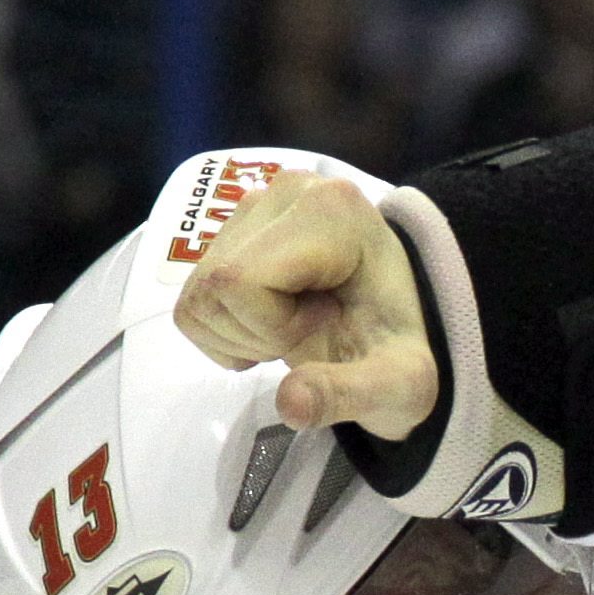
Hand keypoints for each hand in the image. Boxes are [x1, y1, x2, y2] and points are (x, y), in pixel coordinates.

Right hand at [174, 171, 440, 441]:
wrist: (401, 326)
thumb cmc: (401, 351)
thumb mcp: (397, 386)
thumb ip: (348, 394)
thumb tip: (291, 405)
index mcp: (330, 210)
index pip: (241, 282)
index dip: (273, 326)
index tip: (326, 324)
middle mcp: (286, 189)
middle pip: (213, 285)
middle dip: (255, 333)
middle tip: (311, 331)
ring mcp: (255, 203)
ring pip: (197, 294)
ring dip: (240, 333)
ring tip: (298, 325)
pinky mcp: (234, 226)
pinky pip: (192, 295)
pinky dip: (227, 327)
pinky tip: (276, 319)